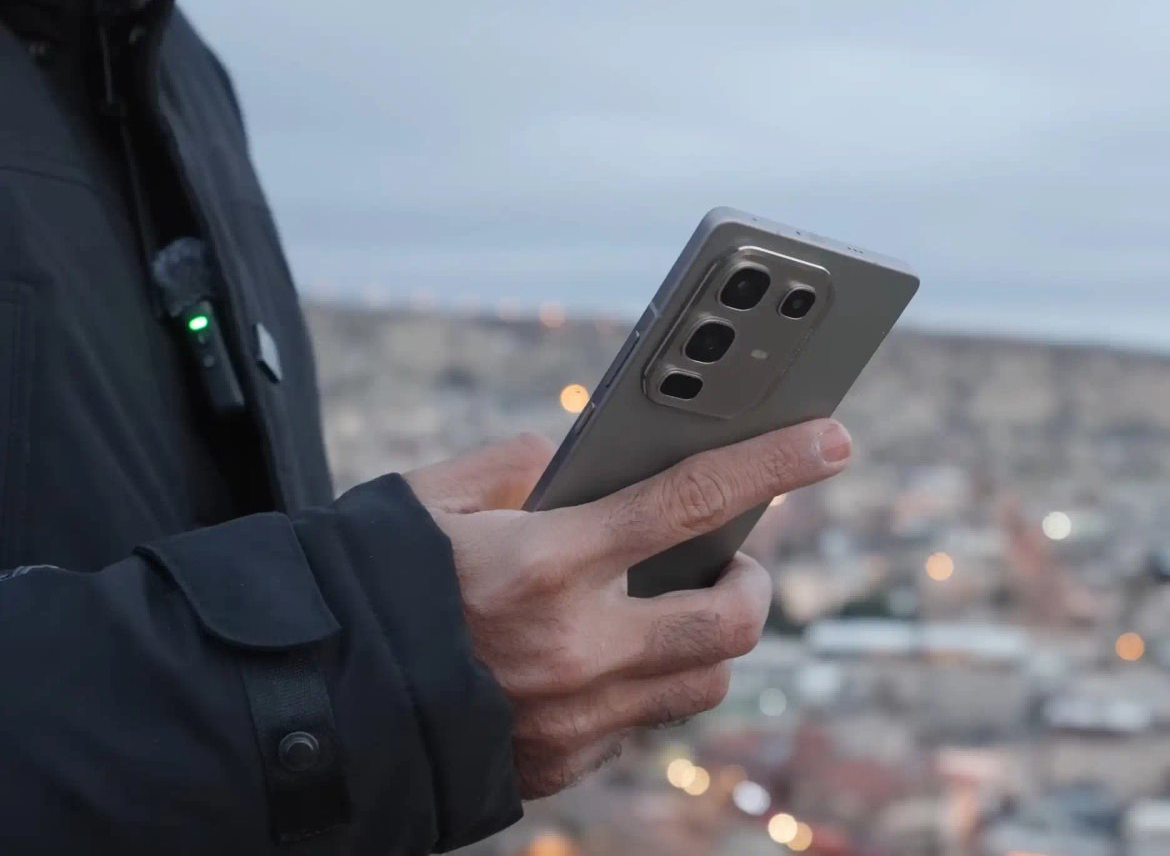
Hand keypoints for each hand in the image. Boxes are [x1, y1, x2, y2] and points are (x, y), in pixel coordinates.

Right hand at [404, 418, 853, 797]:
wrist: (302, 714)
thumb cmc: (362, 590)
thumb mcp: (427, 499)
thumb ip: (509, 467)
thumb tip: (561, 460)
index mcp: (546, 562)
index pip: (693, 501)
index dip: (774, 464)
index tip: (831, 440)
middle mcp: (577, 645)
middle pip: (733, 620)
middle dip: (755, 584)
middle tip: (735, 560)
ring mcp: (575, 715)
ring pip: (705, 683)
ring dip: (708, 641)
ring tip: (674, 608)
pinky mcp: (561, 765)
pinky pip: (641, 724)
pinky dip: (643, 687)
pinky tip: (604, 661)